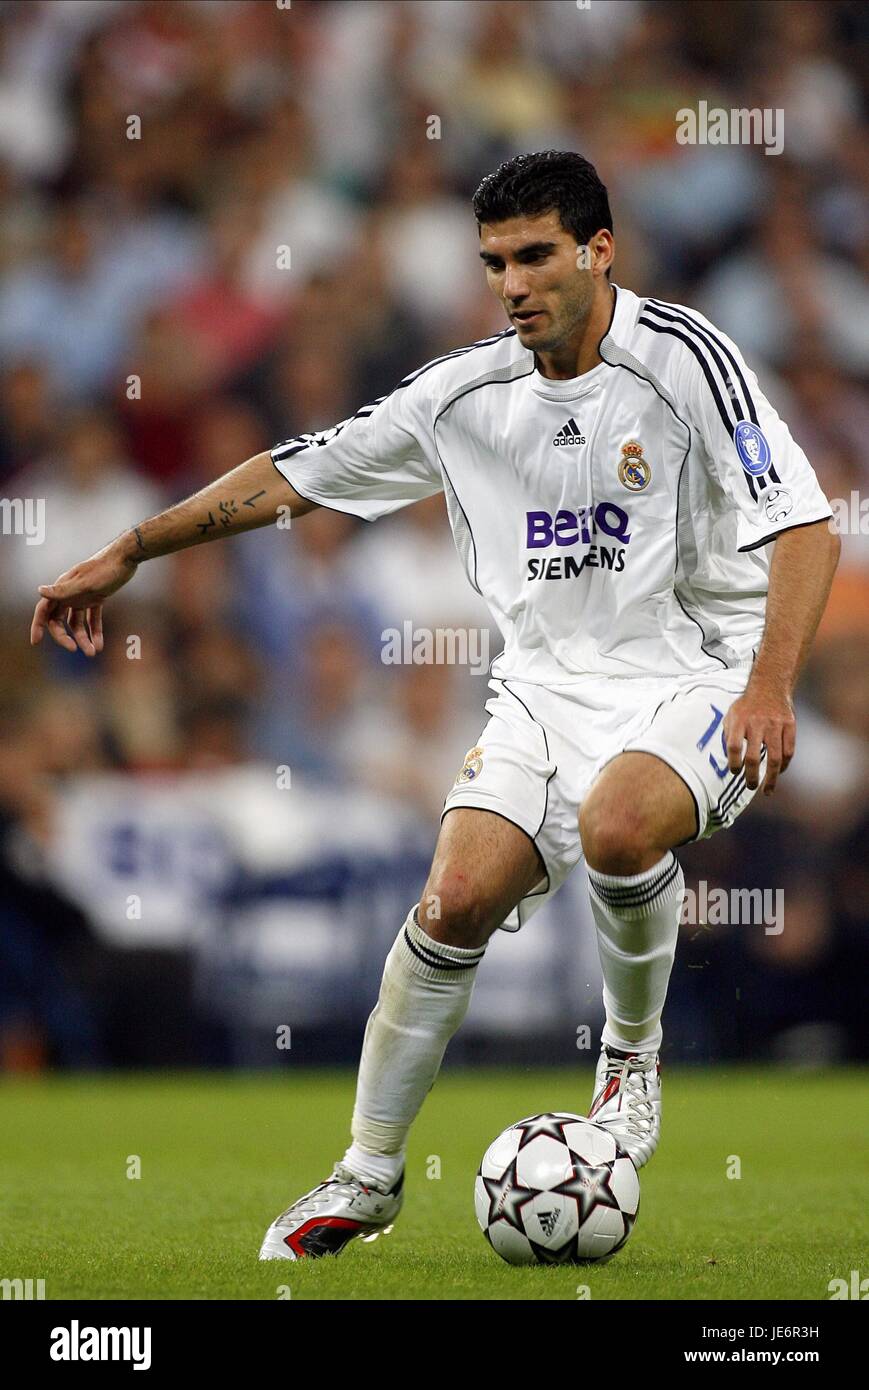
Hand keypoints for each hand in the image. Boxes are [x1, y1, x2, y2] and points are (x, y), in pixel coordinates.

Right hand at [30, 537, 139, 655]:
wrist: (127, 557)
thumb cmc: (105, 568)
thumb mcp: (85, 583)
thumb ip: (63, 590)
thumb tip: (39, 591)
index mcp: (62, 588)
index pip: (44, 610)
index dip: (38, 625)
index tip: (36, 642)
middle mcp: (69, 593)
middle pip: (59, 620)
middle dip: (64, 636)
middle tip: (74, 649)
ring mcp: (82, 596)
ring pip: (77, 623)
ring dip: (83, 638)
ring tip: (93, 652)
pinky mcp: (96, 598)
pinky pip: (93, 619)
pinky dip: (95, 632)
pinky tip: (100, 645)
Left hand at [723, 684, 795, 794]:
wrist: (770, 686)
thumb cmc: (746, 706)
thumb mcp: (731, 715)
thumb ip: (728, 736)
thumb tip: (727, 760)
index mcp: (739, 720)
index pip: (733, 746)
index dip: (733, 763)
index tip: (735, 771)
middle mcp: (757, 723)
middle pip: (753, 757)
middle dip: (751, 776)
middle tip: (749, 786)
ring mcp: (776, 725)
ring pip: (775, 758)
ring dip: (770, 778)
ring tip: (766, 790)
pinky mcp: (790, 726)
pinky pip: (789, 751)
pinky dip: (784, 765)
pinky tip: (778, 773)